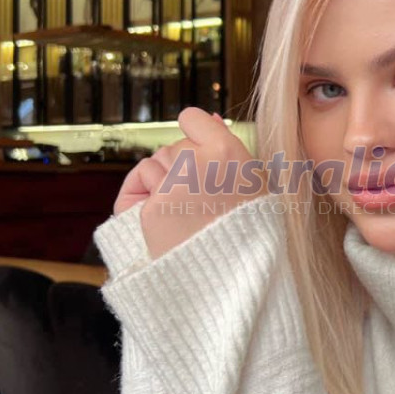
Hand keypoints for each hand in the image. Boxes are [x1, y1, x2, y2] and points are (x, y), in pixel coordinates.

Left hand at [113, 108, 266, 259]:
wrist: (235, 277)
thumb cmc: (248, 230)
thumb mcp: (254, 183)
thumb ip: (229, 148)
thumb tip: (210, 116)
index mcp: (232, 154)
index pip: (194, 119)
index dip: (195, 137)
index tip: (200, 156)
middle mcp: (202, 164)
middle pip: (174, 146)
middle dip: (180, 167)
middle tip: (202, 199)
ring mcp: (175, 186)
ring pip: (155, 163)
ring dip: (163, 181)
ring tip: (187, 211)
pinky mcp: (153, 208)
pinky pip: (141, 183)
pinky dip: (146, 196)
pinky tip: (169, 219)